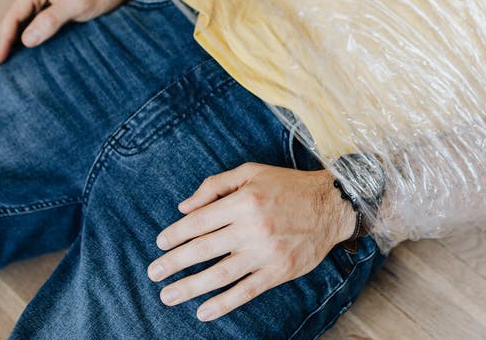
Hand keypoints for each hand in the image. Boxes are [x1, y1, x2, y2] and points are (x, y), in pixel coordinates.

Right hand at [0, 0, 151, 69]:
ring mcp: (43, 1)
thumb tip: (26, 40)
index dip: (2, 39)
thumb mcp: (78, 4)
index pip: (13, 16)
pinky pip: (30, 27)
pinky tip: (14, 53)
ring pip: (17, 25)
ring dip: (3, 44)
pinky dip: (19, 41)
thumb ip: (52, 20)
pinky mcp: (52, 11)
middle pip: (10, 21)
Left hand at [147, 163, 357, 321]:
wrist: (332, 205)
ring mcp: (266, 252)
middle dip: (174, 263)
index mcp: (244, 201)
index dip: (176, 235)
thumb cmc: (288, 186)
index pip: (199, 222)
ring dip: (190, 287)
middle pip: (204, 250)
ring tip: (168, 295)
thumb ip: (215, 186)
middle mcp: (253, 227)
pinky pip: (246, 291)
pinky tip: (203, 311)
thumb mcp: (251, 173)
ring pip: (220, 274)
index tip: (161, 244)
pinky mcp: (279, 271)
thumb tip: (184, 207)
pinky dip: (223, 303)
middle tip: (153, 272)